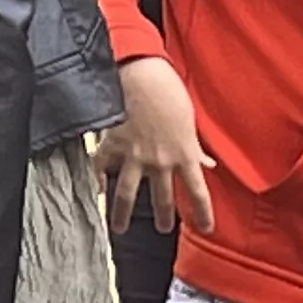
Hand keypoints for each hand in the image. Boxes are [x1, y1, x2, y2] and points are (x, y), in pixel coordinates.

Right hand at [99, 56, 215, 234]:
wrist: (140, 73)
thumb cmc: (169, 92)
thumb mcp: (190, 121)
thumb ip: (195, 147)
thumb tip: (206, 164)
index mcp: (185, 156)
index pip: (199, 193)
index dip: (204, 213)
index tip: (207, 229)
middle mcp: (160, 162)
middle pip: (162, 199)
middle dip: (163, 216)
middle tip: (162, 228)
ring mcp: (134, 156)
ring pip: (127, 193)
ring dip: (122, 213)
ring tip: (119, 228)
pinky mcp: (112, 144)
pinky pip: (101, 167)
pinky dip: (97, 180)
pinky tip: (95, 191)